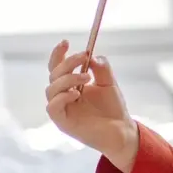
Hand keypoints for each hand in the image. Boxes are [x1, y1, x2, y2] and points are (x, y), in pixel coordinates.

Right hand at [45, 41, 138, 172]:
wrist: (121, 130)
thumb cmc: (113, 108)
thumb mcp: (109, 83)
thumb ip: (102, 69)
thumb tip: (93, 56)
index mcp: (71, 85)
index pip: (58, 67)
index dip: (58, 54)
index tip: (66, 42)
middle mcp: (63, 95)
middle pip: (54, 74)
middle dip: (67, 62)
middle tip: (84, 56)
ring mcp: (62, 109)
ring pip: (51, 88)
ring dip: (67, 78)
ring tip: (86, 77)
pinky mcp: (63, 122)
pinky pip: (53, 107)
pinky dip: (62, 97)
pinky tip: (76, 93)